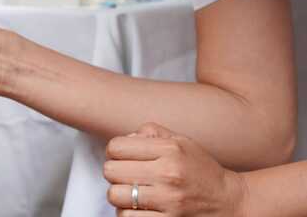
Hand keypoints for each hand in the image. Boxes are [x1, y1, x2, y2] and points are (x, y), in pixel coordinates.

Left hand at [104, 123, 248, 216]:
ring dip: (119, 195)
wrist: (230, 202)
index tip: (123, 157)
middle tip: (126, 176)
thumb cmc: (202, 170)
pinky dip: (128, 213)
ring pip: (115, 196)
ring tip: (131, 193)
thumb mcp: (182, 142)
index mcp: (169, 150)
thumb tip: (125, 139)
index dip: (115, 151)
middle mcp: (168, 174)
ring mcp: (168, 201)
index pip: (116, 147)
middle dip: (115, 173)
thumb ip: (151, 132)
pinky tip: (138, 208)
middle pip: (111, 171)